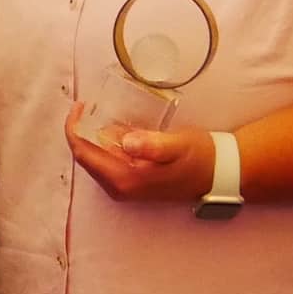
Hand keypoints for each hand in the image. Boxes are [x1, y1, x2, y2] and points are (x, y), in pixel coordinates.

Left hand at [64, 105, 216, 202]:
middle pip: (86, 156)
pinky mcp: (132, 181)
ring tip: (101, 113)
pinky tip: (119, 128)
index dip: (75, 129)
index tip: (79, 107)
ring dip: (95, 136)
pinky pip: (109, 160)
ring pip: (96, 158)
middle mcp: (120, 187)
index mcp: (125, 179)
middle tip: (88, 106)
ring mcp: (125, 187)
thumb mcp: (178, 145)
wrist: (218, 173)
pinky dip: (107, 142)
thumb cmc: (198, 157)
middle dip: (83, 130)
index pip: (84, 154)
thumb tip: (126, 141)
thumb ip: (152, 145)